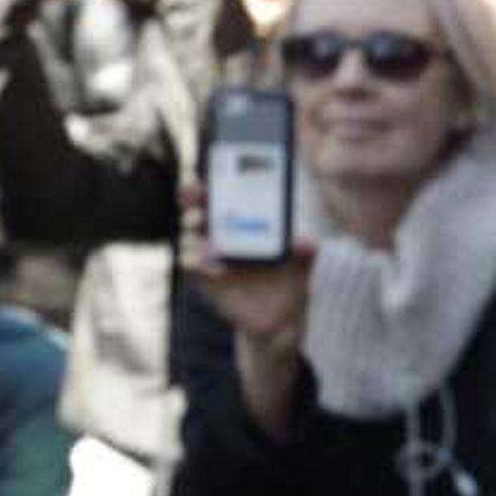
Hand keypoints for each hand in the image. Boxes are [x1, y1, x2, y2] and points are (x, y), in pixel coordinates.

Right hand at [180, 175, 313, 353]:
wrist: (282, 318)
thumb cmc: (291, 281)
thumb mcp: (304, 264)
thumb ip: (305, 253)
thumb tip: (306, 242)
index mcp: (243, 221)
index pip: (219, 195)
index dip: (206, 183)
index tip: (202, 177)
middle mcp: (221, 235)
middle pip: (196, 210)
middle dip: (191, 202)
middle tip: (199, 205)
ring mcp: (211, 257)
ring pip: (189, 237)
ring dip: (193, 236)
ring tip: (207, 242)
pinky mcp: (205, 280)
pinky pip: (190, 266)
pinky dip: (197, 263)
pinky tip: (215, 269)